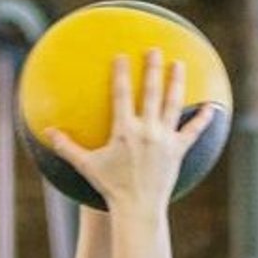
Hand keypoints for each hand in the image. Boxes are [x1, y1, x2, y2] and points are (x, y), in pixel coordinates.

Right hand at [39, 49, 219, 214]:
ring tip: (179, 64)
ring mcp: (165, 140)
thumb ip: (66, 146)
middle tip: (155, 49)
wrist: (138, 208)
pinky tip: (213, 106)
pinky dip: (203, 119)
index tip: (121, 55)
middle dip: (153, 68)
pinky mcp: (178, 151)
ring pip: (174, 105)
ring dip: (177, 83)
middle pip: (152, 92)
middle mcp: (147, 131)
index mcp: (125, 131)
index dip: (121, 74)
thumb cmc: (110, 187)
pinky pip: (193, 131)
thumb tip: (44, 132)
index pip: (122, 94)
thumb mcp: (86, 165)